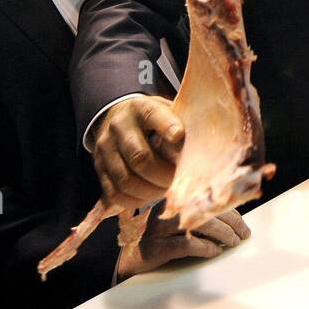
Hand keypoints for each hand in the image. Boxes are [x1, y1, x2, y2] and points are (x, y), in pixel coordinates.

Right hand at [93, 95, 183, 210]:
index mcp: (142, 108)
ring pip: (125, 179)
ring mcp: (106, 148)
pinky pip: (114, 192)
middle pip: (139, 157)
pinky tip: (148, 197)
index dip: (166, 126)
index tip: (179, 137)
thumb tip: (208, 147)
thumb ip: (183, 124)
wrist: (117, 117)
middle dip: (163, 176)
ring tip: (166, 191)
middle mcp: (120, 126)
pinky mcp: (99, 167)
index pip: (153, 115)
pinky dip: (134, 200)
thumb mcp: (168, 111)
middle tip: (178, 182)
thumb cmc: (153, 119)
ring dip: (150, 192)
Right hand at [115, 205, 249, 280]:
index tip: (243, 224)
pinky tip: (215, 252)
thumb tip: (232, 221)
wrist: (131, 257)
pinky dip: (206, 248)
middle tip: (243, 235)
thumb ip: (198, 217)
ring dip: (222, 235)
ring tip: (232, 243)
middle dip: (231, 223)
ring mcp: (161, 228)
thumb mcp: (178, 222)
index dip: (229, 211)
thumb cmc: (161, 239)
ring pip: (200, 224)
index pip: (208, 200)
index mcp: (175, 200)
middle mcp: (168, 210)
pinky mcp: (158, 246)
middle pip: (207, 210)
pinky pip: (187, 244)